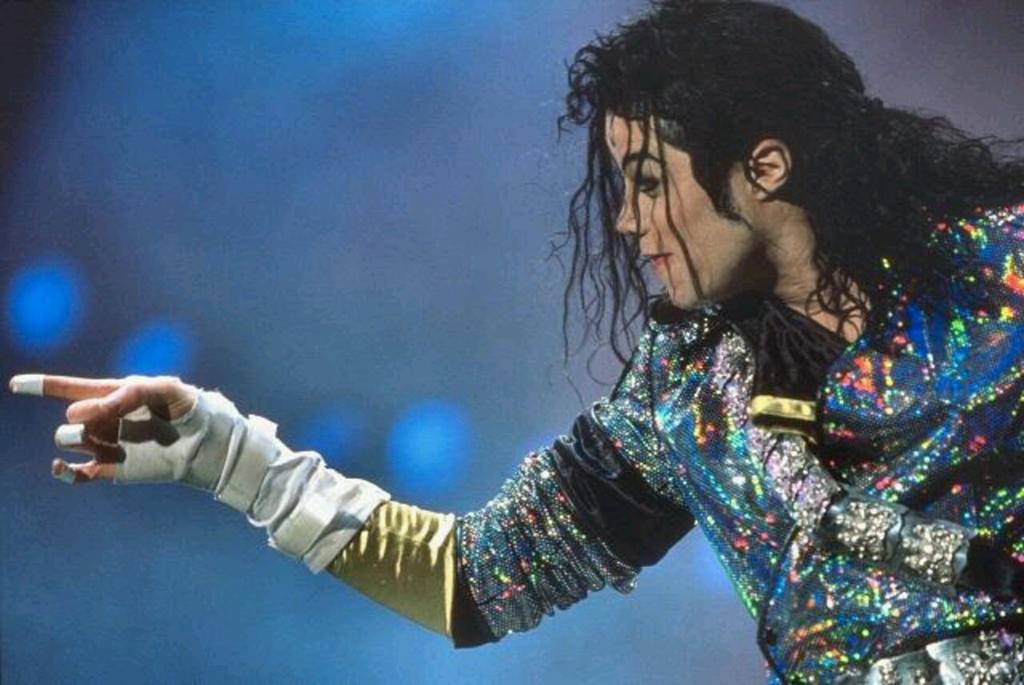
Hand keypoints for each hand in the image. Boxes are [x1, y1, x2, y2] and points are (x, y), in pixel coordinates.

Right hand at [10, 373, 201, 483]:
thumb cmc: (185, 407)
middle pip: (71, 417)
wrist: (203, 441)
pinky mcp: (110, 468)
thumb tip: (96, 409)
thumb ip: (131, 392)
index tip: (17, 385)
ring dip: (74, 438)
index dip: (44, 385)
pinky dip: (64, 473)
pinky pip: (76, 474)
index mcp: (112, 395)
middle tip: (103, 414)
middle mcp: (103, 419)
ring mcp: (105, 444)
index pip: (72, 389)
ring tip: (98, 438)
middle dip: (82, 415)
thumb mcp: (165, 389)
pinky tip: (60, 466)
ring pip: (69, 441)